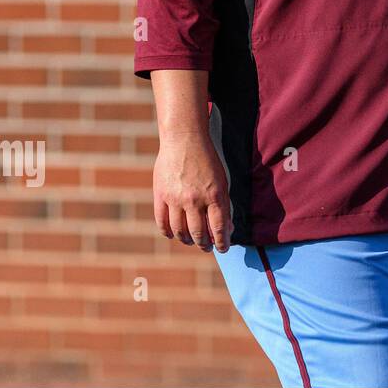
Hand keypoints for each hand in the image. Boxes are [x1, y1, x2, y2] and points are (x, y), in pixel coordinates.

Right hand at [153, 132, 230, 251]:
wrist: (184, 140)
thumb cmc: (207, 160)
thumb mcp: (222, 181)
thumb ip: (223, 204)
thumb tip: (226, 228)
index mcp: (215, 195)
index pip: (219, 228)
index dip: (222, 243)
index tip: (223, 248)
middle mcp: (195, 199)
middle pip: (199, 233)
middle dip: (205, 245)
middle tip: (207, 247)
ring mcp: (176, 199)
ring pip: (180, 231)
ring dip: (187, 240)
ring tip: (191, 241)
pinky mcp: (160, 195)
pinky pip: (162, 222)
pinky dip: (168, 232)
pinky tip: (174, 234)